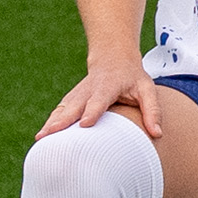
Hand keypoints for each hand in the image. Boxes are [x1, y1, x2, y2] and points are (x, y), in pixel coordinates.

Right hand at [43, 48, 161, 140]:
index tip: (84, 124)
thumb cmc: (132, 77)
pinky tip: (42, 138)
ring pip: (62, 109)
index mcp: (108, 86)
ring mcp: (77, 94)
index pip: (99, 100)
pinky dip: (49, 123)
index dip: (91, 111)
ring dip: (51, 123)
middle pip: (74, 106)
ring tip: (40, 139)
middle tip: (50, 135)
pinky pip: (59, 112)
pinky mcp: (71, 100)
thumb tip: (157, 133)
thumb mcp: (147, 89)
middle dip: (62, 121)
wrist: (113, 57)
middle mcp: (88, 90)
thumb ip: (152, 110)